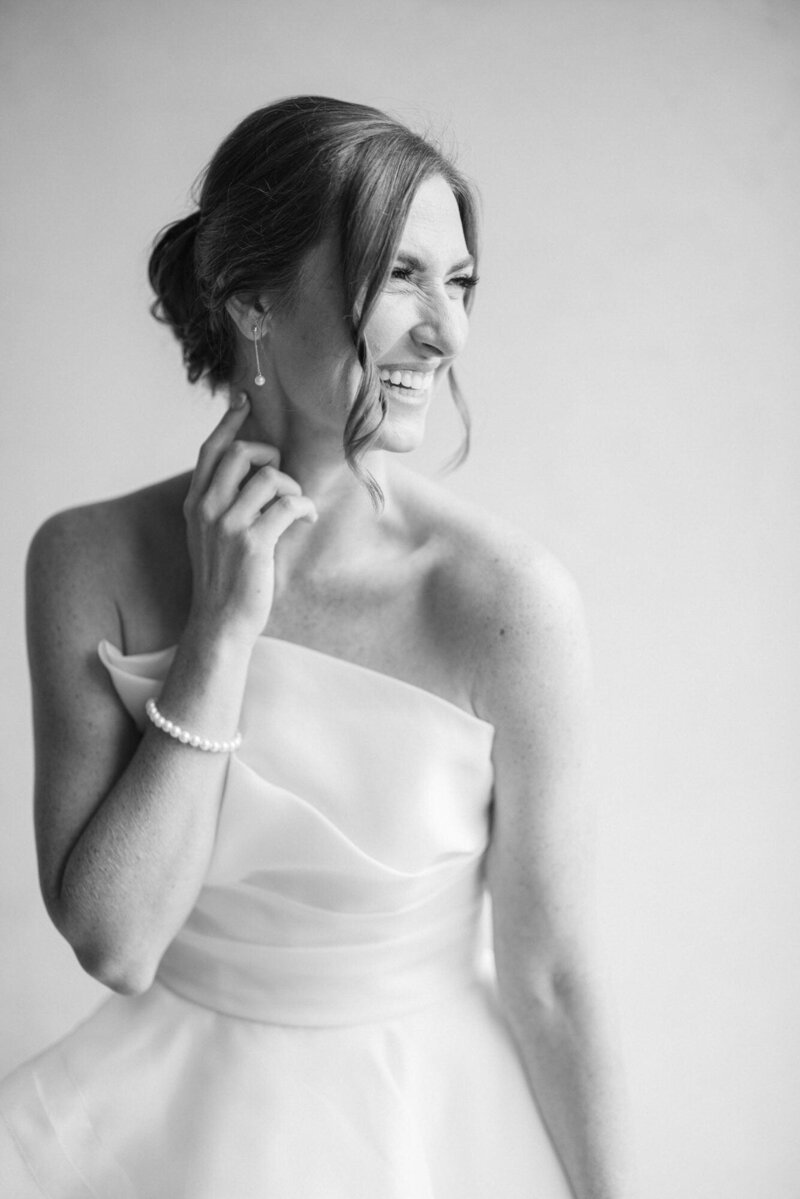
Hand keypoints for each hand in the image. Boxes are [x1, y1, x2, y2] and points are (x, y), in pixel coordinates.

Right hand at [182, 396, 316, 646]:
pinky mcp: (252, 542)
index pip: (211, 450)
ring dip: (292, 487)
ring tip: (295, 508)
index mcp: (195, 502)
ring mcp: (227, 525)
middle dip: (270, 456)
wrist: (219, 622)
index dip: (230, 421)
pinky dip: (304, 508)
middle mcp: (207, 508)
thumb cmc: (224, 578)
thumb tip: (252, 469)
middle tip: (281, 478)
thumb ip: (222, 501)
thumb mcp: (210, 534)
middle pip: (242, 452)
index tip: (245, 399)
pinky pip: (288, 504)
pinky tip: (305, 520)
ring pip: (270, 476)